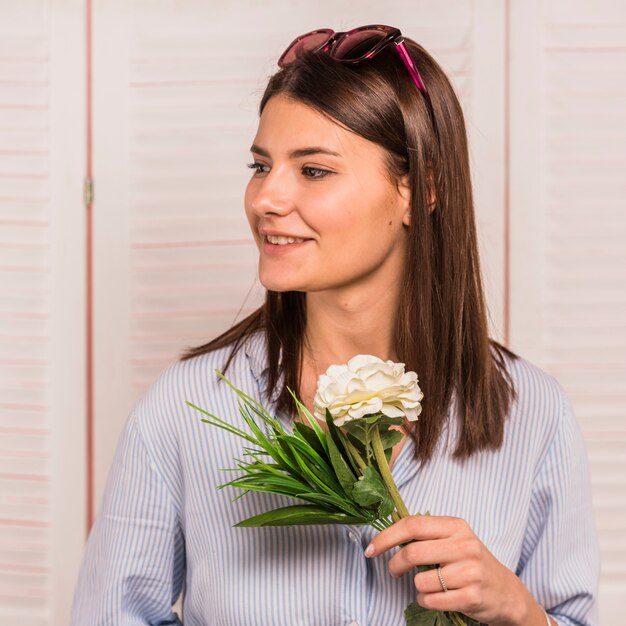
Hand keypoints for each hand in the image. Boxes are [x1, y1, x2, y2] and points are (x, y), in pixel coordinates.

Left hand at [364, 515, 532, 625]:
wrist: (506, 592)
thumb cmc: (471, 562)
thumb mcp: (454, 539)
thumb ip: (427, 534)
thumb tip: (388, 534)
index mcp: (455, 526)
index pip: (413, 525)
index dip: (387, 537)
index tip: (371, 549)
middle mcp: (464, 545)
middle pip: (413, 552)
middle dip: (395, 565)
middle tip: (393, 571)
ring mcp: (470, 571)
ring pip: (421, 581)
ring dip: (416, 587)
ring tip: (429, 586)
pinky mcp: (472, 596)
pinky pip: (431, 600)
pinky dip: (426, 601)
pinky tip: (437, 597)